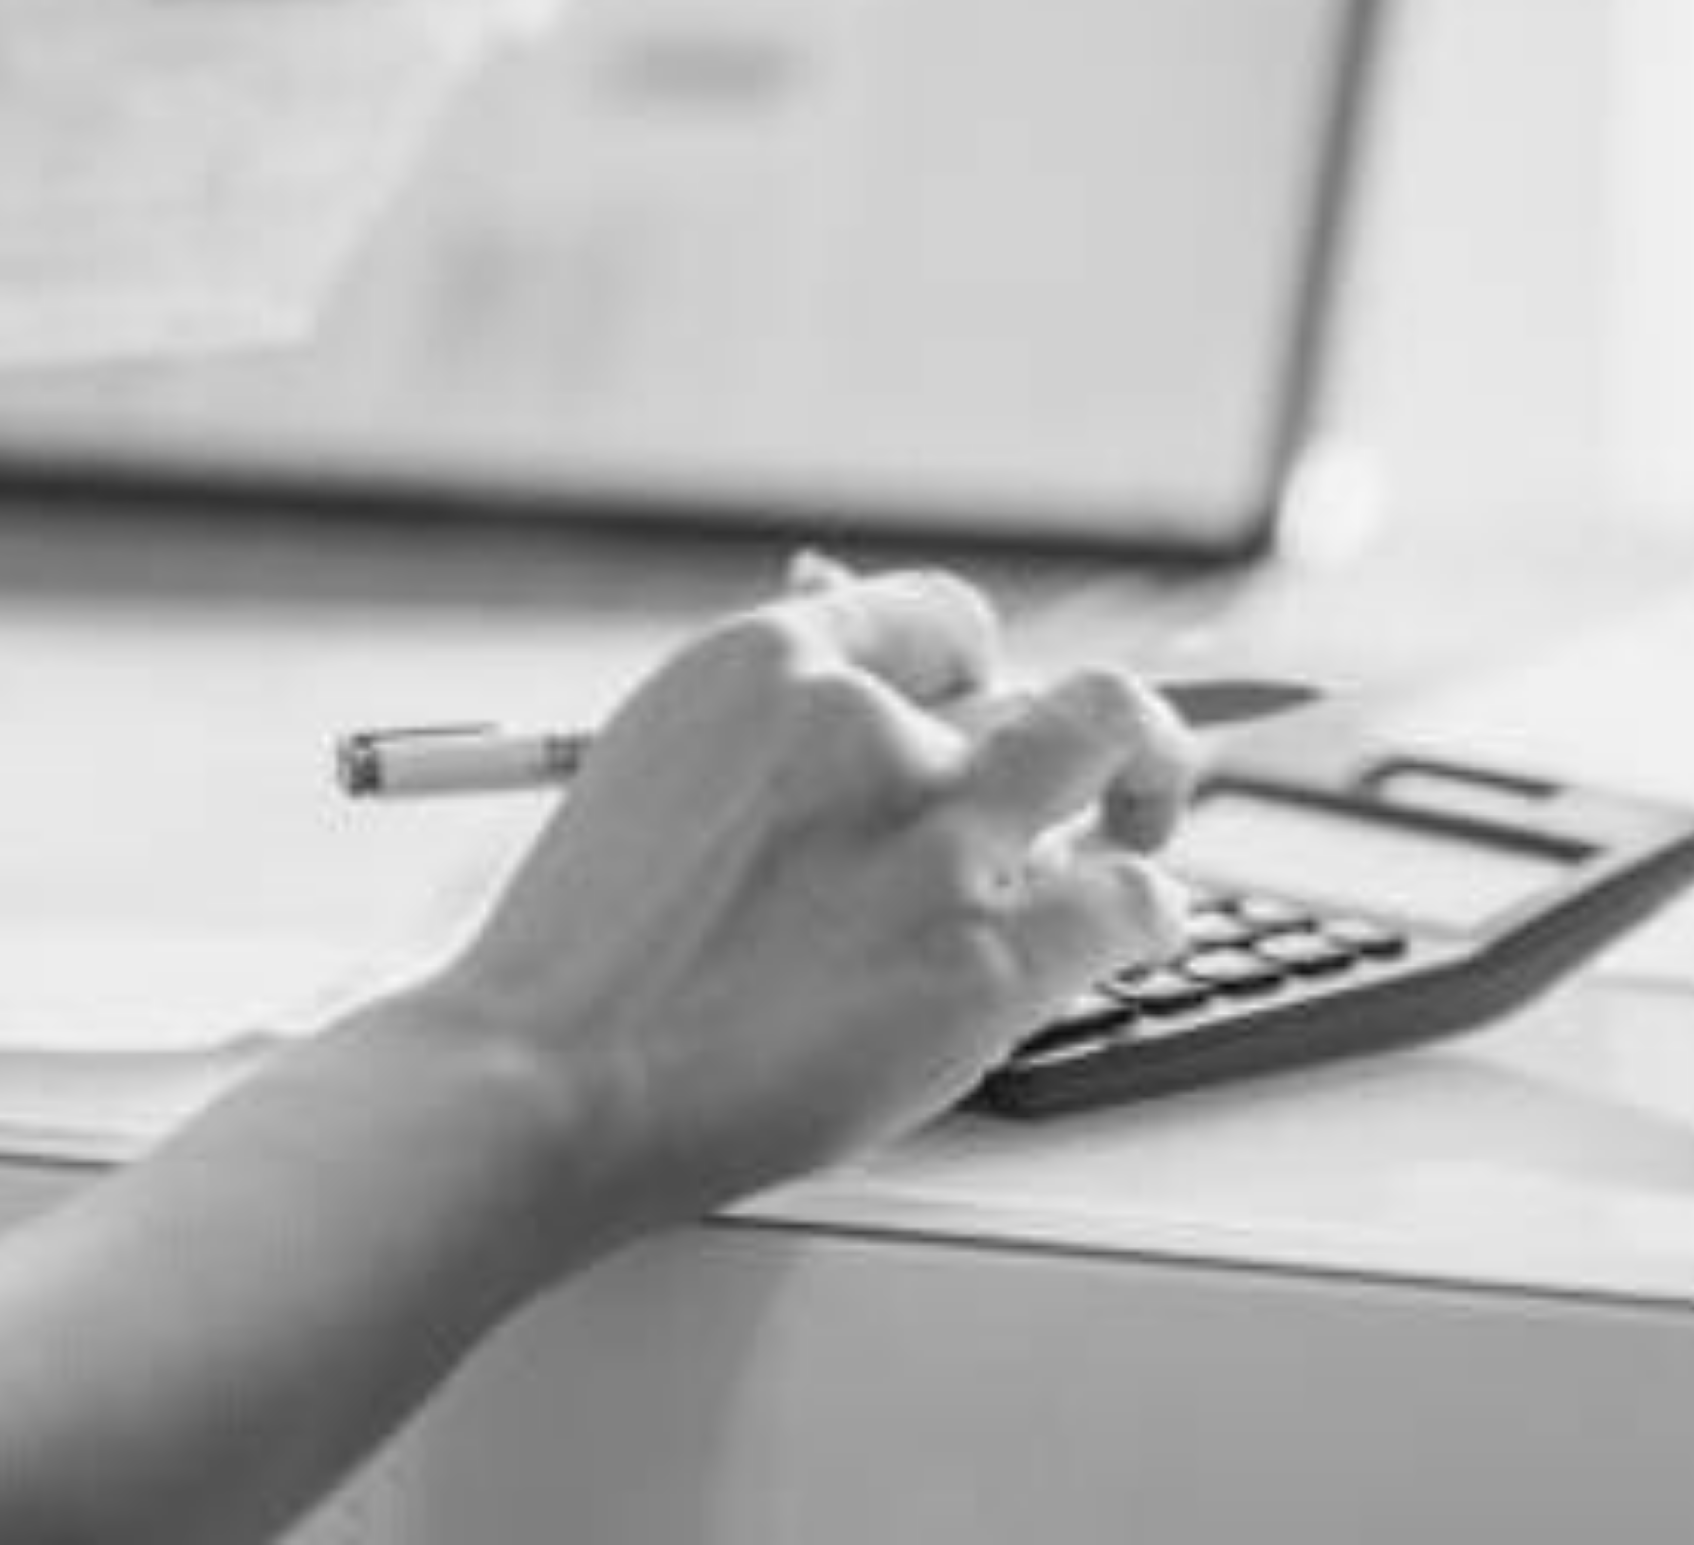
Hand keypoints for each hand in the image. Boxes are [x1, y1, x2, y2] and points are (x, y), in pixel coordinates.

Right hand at [436, 572, 1195, 1230]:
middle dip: (1080, 725)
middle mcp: (868, 726)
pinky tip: (1128, 930)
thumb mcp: (656, 759)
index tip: (984, 714)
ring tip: (1143, 818)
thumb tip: (836, 615)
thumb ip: (768, 708)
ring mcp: (936, 837)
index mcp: (773, 662)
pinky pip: (1132, 898)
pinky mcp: (986, 957)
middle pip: (1039, 679)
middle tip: (1102, 769)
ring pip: (1114, 740)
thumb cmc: (589, 945)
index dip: (977, 672)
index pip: (943, 618)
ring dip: (1143, 779)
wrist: (548, 1079)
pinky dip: (1145, 910)